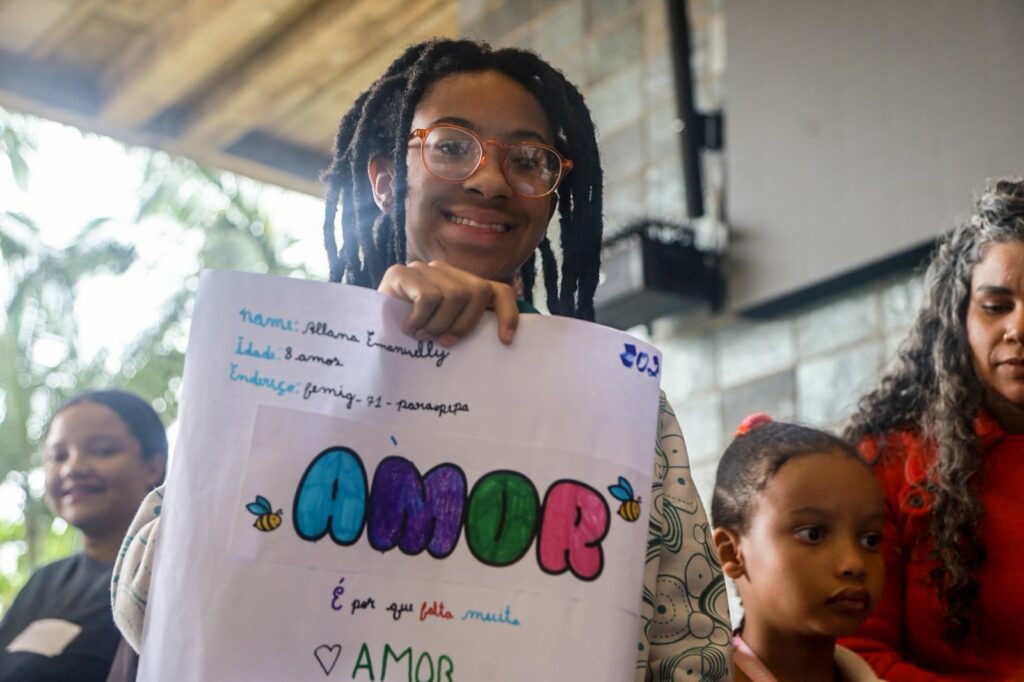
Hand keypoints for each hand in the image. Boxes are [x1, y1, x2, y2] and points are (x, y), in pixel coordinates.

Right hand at [377, 260, 518, 346]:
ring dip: (438, 324)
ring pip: (454, 295)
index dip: (506, 313)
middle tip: (443, 342)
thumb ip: (464, 327)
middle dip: (463, 324)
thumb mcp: (444, 332)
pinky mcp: (401, 272)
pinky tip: (408, 328)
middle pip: (477, 291)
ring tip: (421, 335)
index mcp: (460, 284)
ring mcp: (423, 268)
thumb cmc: (410, 336)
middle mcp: (444, 270)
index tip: (505, 341)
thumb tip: (500, 343)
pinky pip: (428, 297)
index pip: (497, 290)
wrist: (368, 329)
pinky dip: (420, 319)